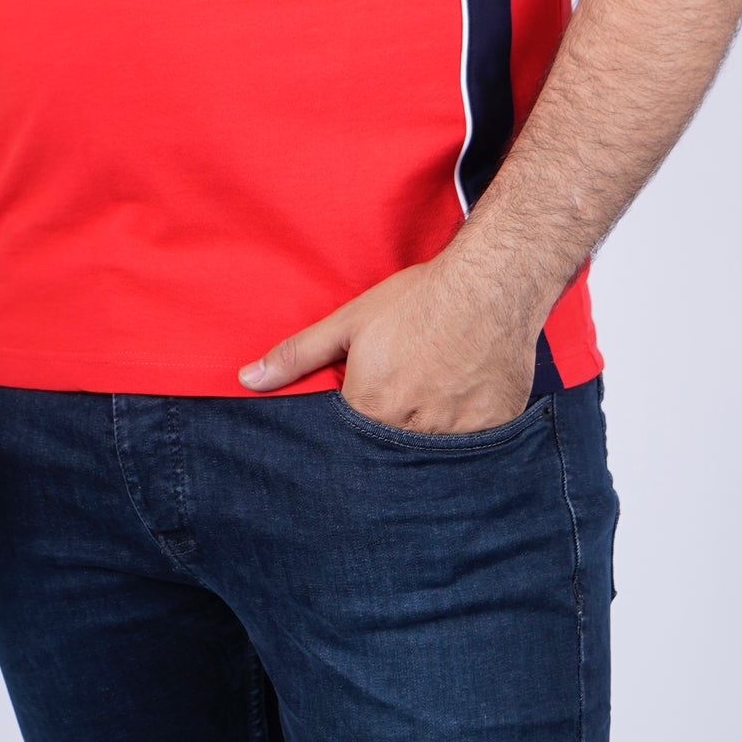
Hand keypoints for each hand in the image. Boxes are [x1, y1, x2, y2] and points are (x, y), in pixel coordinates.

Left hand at [237, 253, 539, 433]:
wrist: (491, 284)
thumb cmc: (418, 300)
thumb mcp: (349, 321)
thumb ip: (298, 356)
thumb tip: (248, 379)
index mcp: (371, 407)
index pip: (347, 445)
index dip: (350, 434)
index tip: (359, 418)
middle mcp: (412, 429)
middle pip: (388, 454)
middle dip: (386, 440)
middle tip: (401, 402)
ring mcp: (456, 434)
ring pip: (429, 456)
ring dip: (424, 438)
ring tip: (430, 404)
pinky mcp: (493, 430)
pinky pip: (472, 450)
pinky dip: (464, 436)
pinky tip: (462, 406)